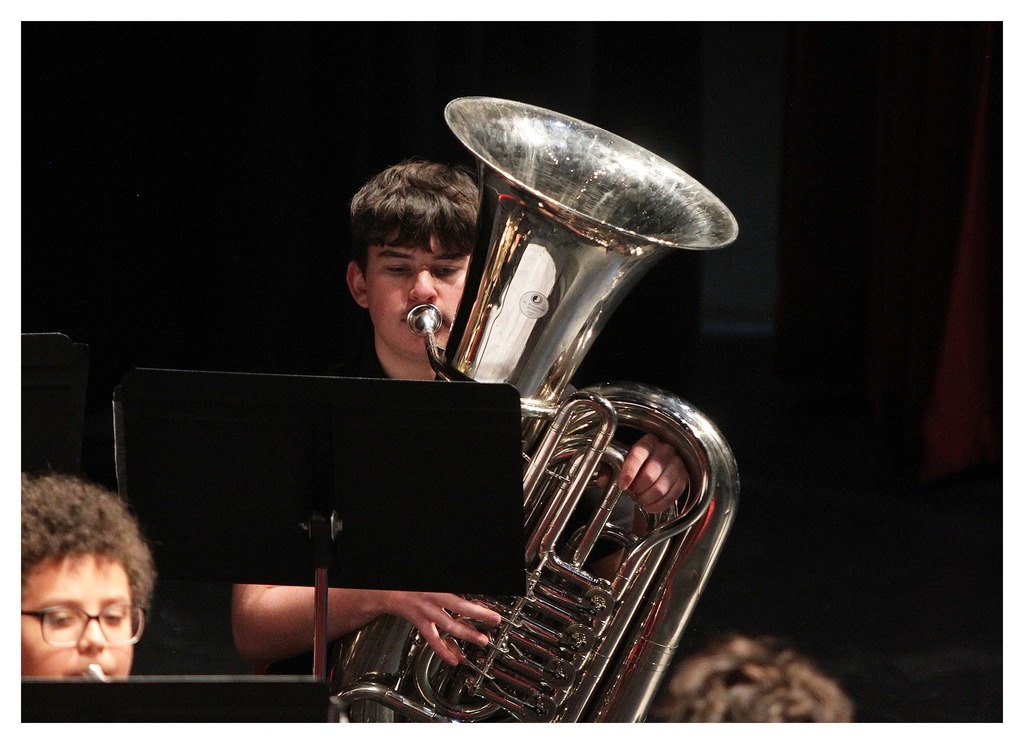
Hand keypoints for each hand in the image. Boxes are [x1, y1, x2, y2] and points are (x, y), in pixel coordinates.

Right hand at [379, 591, 500, 665]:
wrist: (389, 591)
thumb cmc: (412, 586)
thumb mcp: (434, 586)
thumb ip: (449, 591)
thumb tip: (466, 596)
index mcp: (437, 588)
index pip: (459, 597)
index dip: (476, 602)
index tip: (490, 607)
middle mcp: (432, 599)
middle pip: (459, 607)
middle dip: (479, 614)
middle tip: (494, 619)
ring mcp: (426, 612)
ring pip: (448, 625)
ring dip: (467, 634)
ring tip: (482, 640)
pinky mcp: (420, 623)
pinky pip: (432, 639)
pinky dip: (443, 652)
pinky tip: (454, 660)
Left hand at [617, 433, 688, 513]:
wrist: (660, 459)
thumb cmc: (639, 459)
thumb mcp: (622, 459)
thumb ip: (610, 468)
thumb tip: (602, 482)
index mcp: (648, 441)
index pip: (637, 455)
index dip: (628, 473)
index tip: (622, 486)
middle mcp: (665, 450)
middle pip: (650, 475)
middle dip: (637, 489)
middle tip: (631, 493)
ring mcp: (677, 464)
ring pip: (661, 488)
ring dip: (646, 498)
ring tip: (639, 499)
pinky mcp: (684, 478)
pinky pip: (672, 496)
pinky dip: (658, 505)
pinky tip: (649, 506)